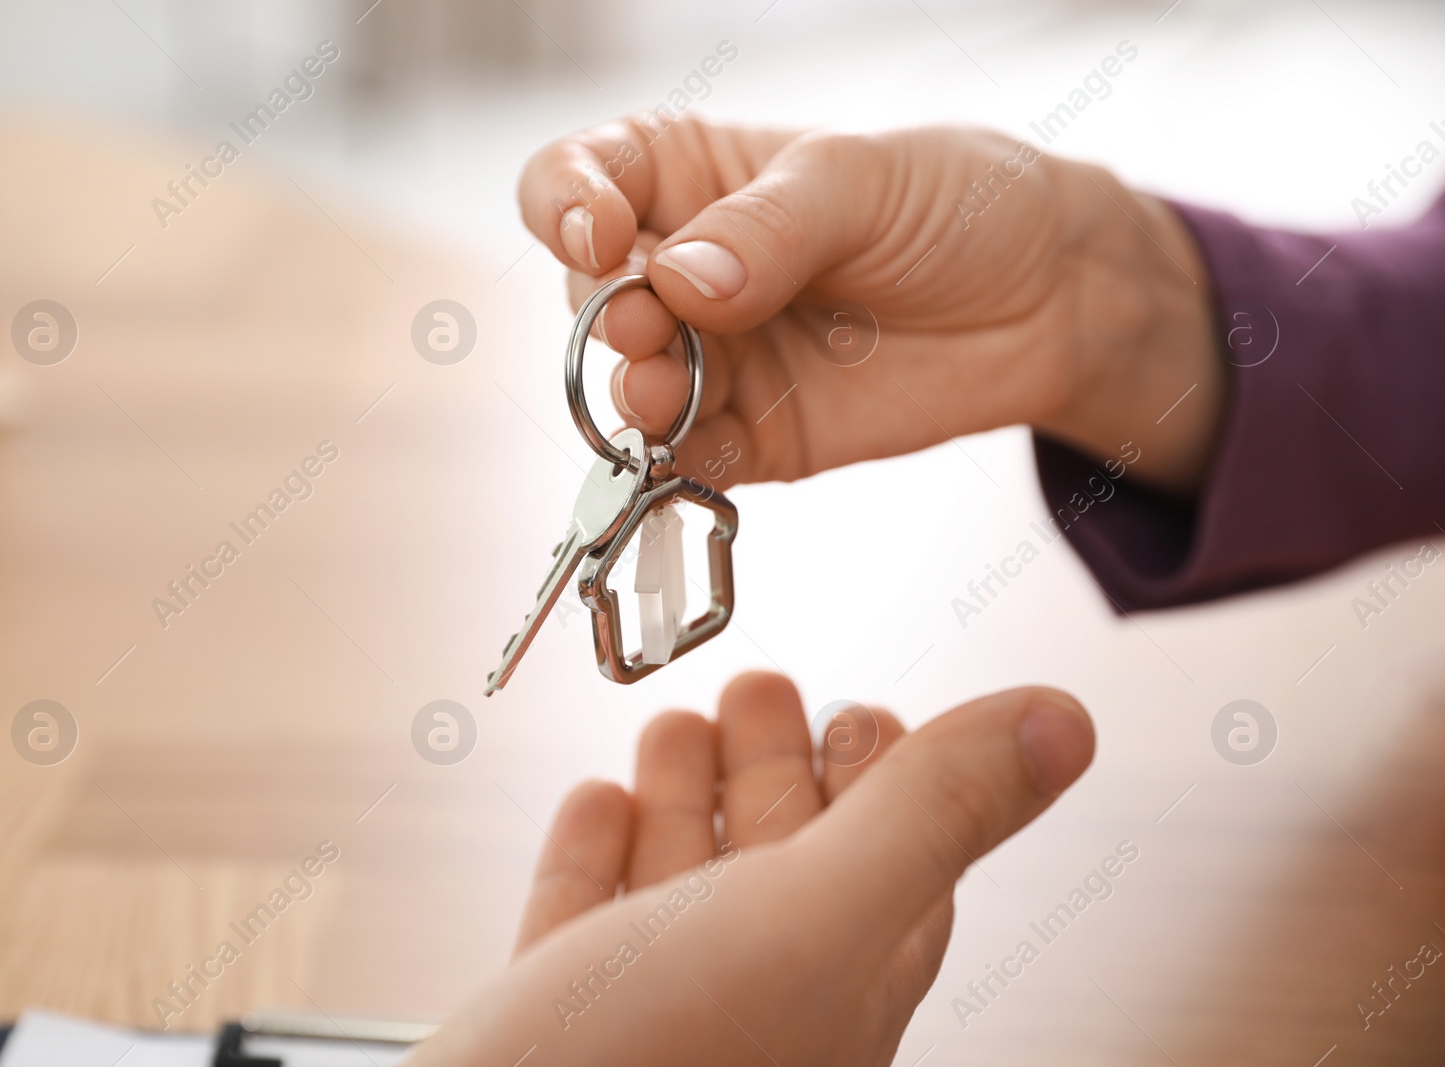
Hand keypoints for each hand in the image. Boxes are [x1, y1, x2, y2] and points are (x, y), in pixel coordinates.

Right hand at [406, 673, 1094, 1066]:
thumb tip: (1061, 726)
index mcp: (840, 980)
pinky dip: (593, 851)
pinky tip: (597, 804)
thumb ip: (931, 817)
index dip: (892, 780)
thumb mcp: (812, 918)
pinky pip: (584, 922)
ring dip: (681, 792)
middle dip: (772, 763)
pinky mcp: (552, 1021)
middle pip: (782, 864)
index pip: (901, 867)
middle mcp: (753, 1002)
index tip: (870, 708)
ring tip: (677, 727)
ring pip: (679, 886)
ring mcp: (647, 1017)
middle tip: (761, 688)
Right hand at [518, 116, 1222, 494]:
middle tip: (647, 327)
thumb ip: (770, 227)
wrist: (1048, 300)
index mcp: (690, 179)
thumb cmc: (956, 204)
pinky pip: (690, 459)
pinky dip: (677, 465)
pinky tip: (690, 455)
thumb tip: (682, 282)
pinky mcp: (754, 434)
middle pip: (591, 295)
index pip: (580, 180)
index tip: (599, 235)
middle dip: (607, 314)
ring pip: (629, 385)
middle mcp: (684, 271)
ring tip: (661, 393)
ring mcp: (714, 358)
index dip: (568, 205)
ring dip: (632, 395)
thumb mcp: (861, 180)